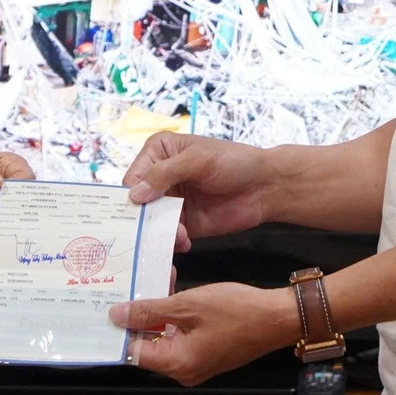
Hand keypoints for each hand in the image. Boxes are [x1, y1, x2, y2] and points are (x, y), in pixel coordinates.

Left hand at [0, 150, 35, 240]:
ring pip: (18, 222)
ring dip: (15, 230)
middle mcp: (7, 190)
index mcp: (4, 167)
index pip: (24, 174)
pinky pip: (3, 238)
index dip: (23, 185)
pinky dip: (2, 243)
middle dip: (23, 211)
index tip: (14, 198)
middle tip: (13, 221)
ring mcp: (0, 213)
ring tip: (7, 238)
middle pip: (27, 201)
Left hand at [109, 283, 297, 385]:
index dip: (120, 329)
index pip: (134, 351)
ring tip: (154, 281)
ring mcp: (198, 364)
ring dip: (158, 312)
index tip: (107, 305)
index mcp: (177, 364)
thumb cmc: (235, 310)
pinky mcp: (208, 353)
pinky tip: (173, 290)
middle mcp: (184, 371)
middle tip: (128, 287)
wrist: (279, 317)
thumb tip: (116, 316)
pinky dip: (174, 317)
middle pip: (148, 345)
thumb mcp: (189, 304)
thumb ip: (150, 310)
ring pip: (164, 338)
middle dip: (139, 316)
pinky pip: (181, 337)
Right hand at [121, 132, 269, 251]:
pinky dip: (171, 242)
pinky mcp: (182, 223)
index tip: (137, 209)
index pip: (132, 176)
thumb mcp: (198, 160)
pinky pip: (166, 236)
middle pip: (136, 203)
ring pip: (149, 222)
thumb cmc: (234, 162)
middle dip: (144, 217)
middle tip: (153, 228)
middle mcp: (159, 177)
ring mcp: (170, 202)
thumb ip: (164, 173)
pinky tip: (185, 241)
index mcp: (158, 153)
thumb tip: (134, 194)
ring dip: (158, 231)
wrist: (265, 187)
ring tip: (179, 233)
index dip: (131, 194)